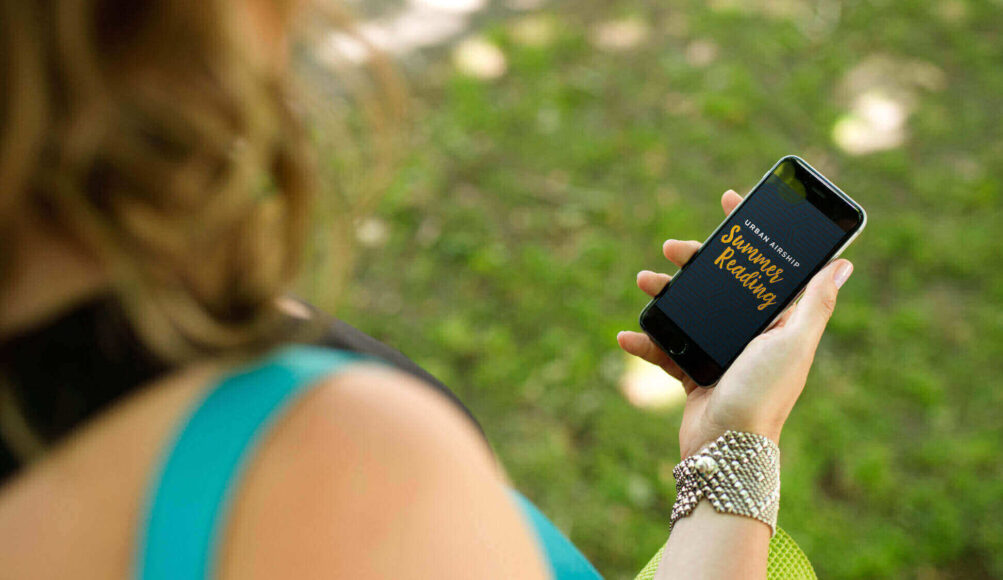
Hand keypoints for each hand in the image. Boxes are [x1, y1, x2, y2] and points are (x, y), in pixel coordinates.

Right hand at [617, 190, 853, 457]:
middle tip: (673, 247)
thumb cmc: (764, 394)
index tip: (731, 201)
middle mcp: (751, 334)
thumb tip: (842, 263)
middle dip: (695, 261)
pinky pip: (667, 347)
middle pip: (720, 284)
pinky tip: (628, 334)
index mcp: (778, 322)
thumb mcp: (793, 343)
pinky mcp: (694, 372)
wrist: (727, 448)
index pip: (766, 267)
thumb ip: (814, 304)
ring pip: (689, 310)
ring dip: (664, 294)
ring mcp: (721, 352)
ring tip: (644, 282)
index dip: (750, 233)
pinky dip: (647, 340)